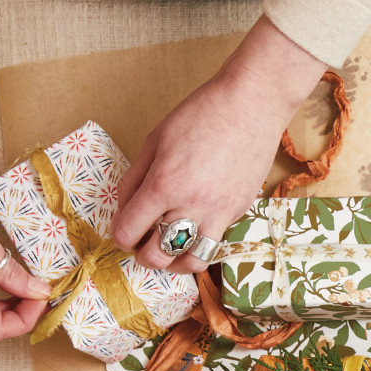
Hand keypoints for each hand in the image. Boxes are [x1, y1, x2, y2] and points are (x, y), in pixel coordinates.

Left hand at [112, 15, 326, 274]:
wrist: (251, 107)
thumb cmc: (201, 115)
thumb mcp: (154, 140)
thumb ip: (134, 179)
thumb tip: (125, 208)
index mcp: (163, 185)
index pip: (128, 231)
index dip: (119, 236)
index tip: (122, 231)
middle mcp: (191, 206)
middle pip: (157, 256)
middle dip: (142, 254)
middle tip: (141, 243)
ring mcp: (219, 214)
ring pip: (192, 263)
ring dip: (175, 263)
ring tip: (169, 251)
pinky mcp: (238, 213)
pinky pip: (215, 244)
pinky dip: (200, 245)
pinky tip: (194, 231)